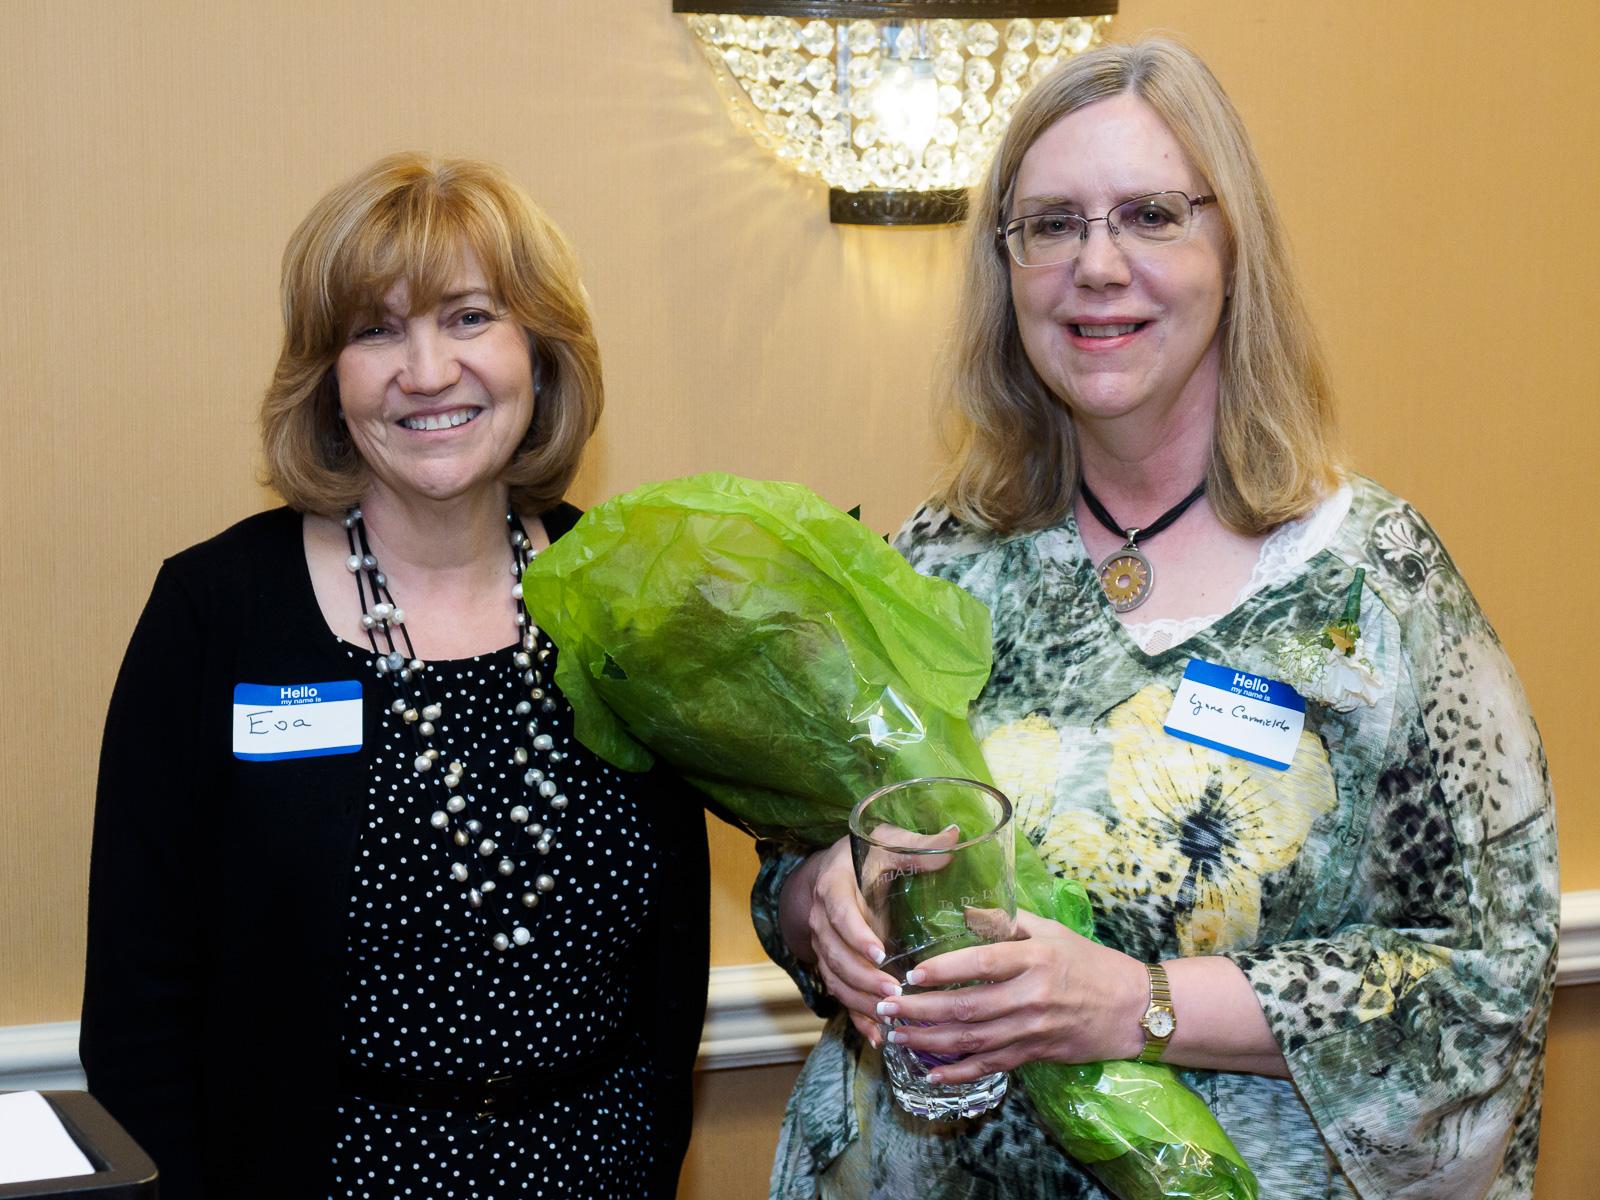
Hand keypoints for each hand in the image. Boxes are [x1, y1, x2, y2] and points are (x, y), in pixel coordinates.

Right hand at [778, 837, 901, 1045]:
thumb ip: (919, 845)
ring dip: (859, 999)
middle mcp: (821, 918)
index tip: (879, 952)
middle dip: (862, 976)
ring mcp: (824, 945)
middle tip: (894, 990)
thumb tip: (955, 837)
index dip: (856, 934)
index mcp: (834, 886)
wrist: (834, 870)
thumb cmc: (868, 855)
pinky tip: (878, 1036)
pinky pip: (839, 994)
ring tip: (889, 1015)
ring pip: (835, 978)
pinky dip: (856, 1017)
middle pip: (834, 954)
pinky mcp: (833, 964)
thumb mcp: (890, 842)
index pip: (839, 913)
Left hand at [875, 909, 1147, 1082]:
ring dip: (930, 1041)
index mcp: (1034, 958)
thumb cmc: (1089, 962)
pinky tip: (931, 1073)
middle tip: (885, 1008)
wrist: (1133, 1009)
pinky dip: (959, 1072)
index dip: (943, 970)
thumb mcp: (1052, 931)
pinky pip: (991, 1066)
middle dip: (920, 1010)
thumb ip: (1007, 921)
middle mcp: (1030, 996)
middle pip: (967, 1006)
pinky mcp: (1035, 1053)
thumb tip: (966, 910)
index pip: (981, 963)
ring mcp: (1032, 1030)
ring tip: (896, 1036)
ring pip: (973, 1040)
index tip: (910, 974)